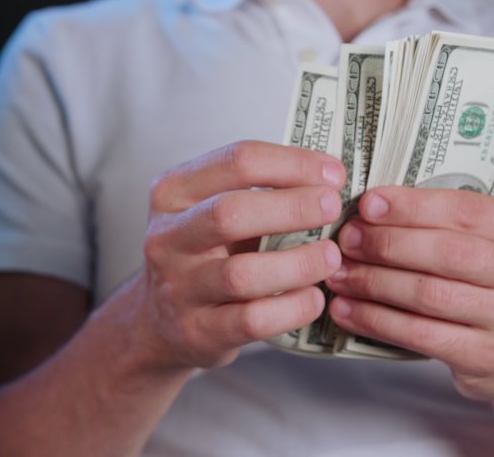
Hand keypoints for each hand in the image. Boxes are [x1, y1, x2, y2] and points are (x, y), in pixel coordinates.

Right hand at [136, 141, 344, 370]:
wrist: (160, 322)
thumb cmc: (204, 254)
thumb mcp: (214, 210)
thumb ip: (260, 192)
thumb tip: (331, 178)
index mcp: (173, 192)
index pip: (236, 161)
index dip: (292, 164)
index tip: (333, 174)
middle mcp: (167, 237)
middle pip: (231, 213)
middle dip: (293, 207)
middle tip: (333, 208)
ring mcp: (178, 288)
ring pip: (242, 274)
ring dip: (298, 263)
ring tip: (331, 257)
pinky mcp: (197, 332)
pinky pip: (252, 320)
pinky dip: (292, 308)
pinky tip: (315, 298)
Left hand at [326, 186, 493, 406]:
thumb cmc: (490, 289)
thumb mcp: (485, 246)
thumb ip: (441, 225)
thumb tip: (371, 210)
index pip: (465, 210)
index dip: (412, 206)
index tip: (369, 204)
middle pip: (447, 252)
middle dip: (388, 244)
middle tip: (348, 240)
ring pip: (429, 294)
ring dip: (374, 282)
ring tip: (340, 275)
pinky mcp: (487, 356)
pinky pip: (420, 334)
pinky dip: (376, 320)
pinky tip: (348, 311)